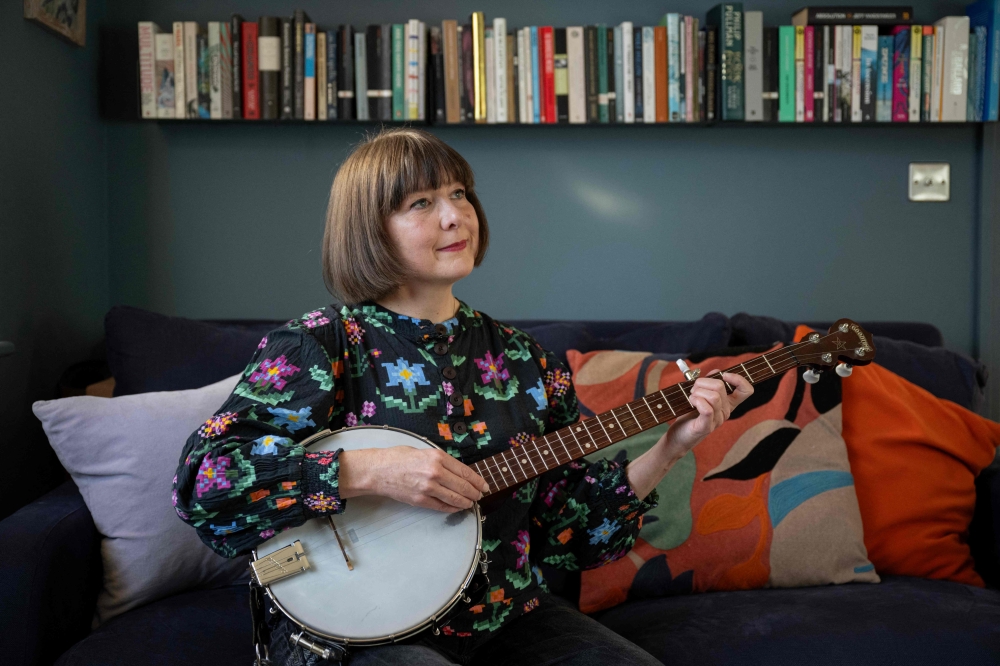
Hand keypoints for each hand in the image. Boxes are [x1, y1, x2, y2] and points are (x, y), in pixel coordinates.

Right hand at [338, 446, 489, 512]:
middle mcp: (436, 472)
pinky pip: (442, 507)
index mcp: (438, 457)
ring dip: (466, 502)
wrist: (377, 470)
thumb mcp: (423, 451)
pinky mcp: (420, 500)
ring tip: (471, 503)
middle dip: (475, 493)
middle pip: (463, 487)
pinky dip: (452, 508)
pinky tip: (457, 507)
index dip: (478, 481)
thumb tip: (457, 471)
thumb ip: (441, 461)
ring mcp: (428, 488)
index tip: (484, 485)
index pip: (465, 472)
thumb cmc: (398, 457)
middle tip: (480, 496)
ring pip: (455, 499)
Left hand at [661, 371, 753, 458]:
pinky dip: (696, 401)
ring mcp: (717, 420)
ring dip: (697, 392)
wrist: (678, 436)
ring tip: (691, 397)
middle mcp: (726, 412)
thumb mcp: (701, 396)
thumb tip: (717, 372)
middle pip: (720, 386)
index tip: (724, 375)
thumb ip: (710, 384)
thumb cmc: (689, 415)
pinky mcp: (706, 427)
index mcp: (727, 403)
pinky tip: (691, 402)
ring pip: (714, 396)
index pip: (746, 390)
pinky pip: (707, 409)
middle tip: (693, 389)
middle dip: (702, 382)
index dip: (738, 379)